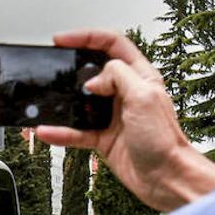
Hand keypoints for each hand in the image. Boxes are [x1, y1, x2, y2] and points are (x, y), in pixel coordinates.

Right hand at [34, 29, 214, 211]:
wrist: (167, 178)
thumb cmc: (165, 140)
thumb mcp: (144, 97)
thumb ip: (118, 76)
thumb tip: (93, 79)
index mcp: (140, 77)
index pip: (112, 45)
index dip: (87, 37)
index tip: (63, 40)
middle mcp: (125, 93)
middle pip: (92, 70)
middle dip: (70, 65)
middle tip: (52, 64)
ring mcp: (112, 115)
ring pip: (80, 101)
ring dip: (62, 101)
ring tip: (47, 98)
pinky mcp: (103, 137)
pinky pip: (75, 131)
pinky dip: (60, 131)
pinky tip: (48, 131)